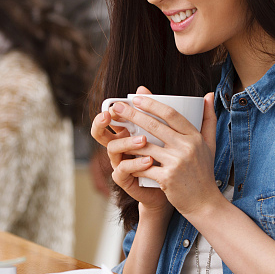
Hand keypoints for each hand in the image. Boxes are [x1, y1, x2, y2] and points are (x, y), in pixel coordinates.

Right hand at [90, 88, 169, 212]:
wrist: (174, 187)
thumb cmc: (168, 158)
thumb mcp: (165, 133)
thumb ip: (155, 112)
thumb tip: (143, 87)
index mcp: (126, 133)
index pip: (111, 119)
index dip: (108, 111)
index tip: (115, 103)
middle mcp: (119, 147)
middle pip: (100, 133)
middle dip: (100, 123)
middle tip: (110, 115)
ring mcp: (119, 162)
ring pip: (112, 149)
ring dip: (126, 143)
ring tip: (143, 140)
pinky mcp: (124, 179)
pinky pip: (122, 170)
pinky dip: (134, 164)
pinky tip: (148, 161)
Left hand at [103, 87, 219, 217]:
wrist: (204, 203)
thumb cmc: (203, 172)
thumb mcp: (209, 144)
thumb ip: (208, 119)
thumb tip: (208, 94)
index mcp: (194, 137)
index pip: (171, 114)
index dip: (151, 104)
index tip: (136, 97)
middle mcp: (186, 147)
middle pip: (154, 125)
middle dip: (132, 114)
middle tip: (117, 107)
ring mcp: (176, 162)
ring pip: (144, 146)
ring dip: (128, 140)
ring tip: (116, 133)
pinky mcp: (167, 178)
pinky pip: (143, 166)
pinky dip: (132, 163)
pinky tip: (123, 159)